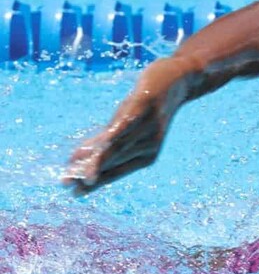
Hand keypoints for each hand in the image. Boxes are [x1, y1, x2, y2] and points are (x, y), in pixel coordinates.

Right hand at [62, 59, 187, 193]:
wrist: (178, 81)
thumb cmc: (146, 109)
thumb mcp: (123, 127)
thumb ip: (102, 142)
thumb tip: (75, 158)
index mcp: (146, 155)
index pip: (117, 171)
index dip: (95, 181)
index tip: (73, 192)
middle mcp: (148, 145)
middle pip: (114, 160)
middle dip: (90, 173)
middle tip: (65, 183)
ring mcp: (148, 126)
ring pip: (118, 144)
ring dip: (97, 158)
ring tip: (76, 170)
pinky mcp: (146, 104)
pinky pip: (130, 120)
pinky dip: (118, 130)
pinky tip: (106, 138)